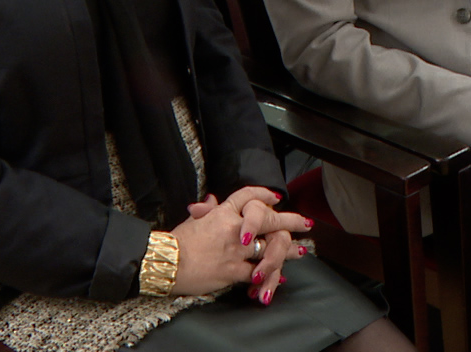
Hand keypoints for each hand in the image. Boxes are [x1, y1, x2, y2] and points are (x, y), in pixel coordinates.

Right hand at [171, 188, 310, 300]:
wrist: (165, 263)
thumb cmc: (174, 243)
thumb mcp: (192, 221)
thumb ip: (207, 211)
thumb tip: (212, 200)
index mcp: (223, 212)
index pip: (249, 196)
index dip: (265, 195)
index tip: (277, 198)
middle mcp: (235, 228)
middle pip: (270, 219)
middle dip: (291, 220)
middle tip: (305, 223)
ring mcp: (236, 250)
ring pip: (271, 247)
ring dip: (288, 250)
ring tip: (300, 251)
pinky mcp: (234, 271)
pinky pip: (258, 272)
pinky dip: (270, 275)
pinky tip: (279, 276)